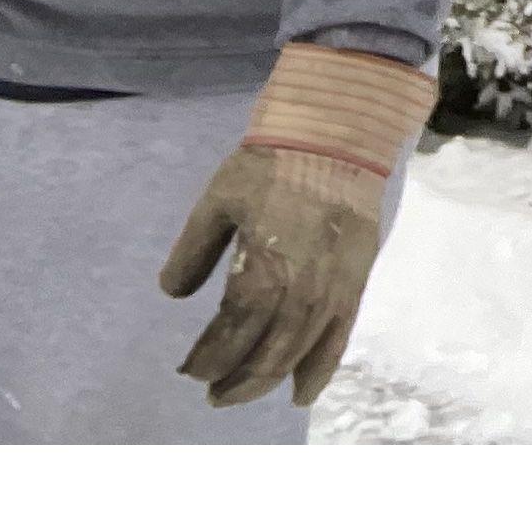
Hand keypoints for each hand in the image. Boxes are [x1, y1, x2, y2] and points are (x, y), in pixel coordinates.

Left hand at [154, 42, 431, 410]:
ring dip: (268, 380)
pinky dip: (320, 370)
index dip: (208, 358)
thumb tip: (174, 296)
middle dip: (235, 380)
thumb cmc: (271, 165)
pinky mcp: (356, 282)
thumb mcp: (216, 201)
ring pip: (298, 353)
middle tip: (211, 393)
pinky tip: (301, 393)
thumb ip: (191, 252)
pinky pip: (339, 338)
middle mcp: (299, 291)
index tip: (188, 369)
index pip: (230, 333)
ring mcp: (332, 289)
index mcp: (262, 270)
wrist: (339, 137)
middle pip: (265, 354)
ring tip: (243, 392)